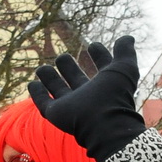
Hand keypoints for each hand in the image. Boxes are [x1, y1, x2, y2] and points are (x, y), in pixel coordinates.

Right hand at [27, 36, 147, 161]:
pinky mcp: (56, 114)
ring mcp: (71, 106)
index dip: (101, 57)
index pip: (104, 69)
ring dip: (50, 80)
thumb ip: (125, 52)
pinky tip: (33, 83)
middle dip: (70, 69)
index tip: (94, 46)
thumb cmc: (114, 96)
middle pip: (77, 81)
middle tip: (63, 57)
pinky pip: (44, 104)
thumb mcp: (123, 69)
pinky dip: (37, 94)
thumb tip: (128, 37)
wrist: (103, 124)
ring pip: (59, 91)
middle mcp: (88, 97)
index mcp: (106, 87)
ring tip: (43, 68)